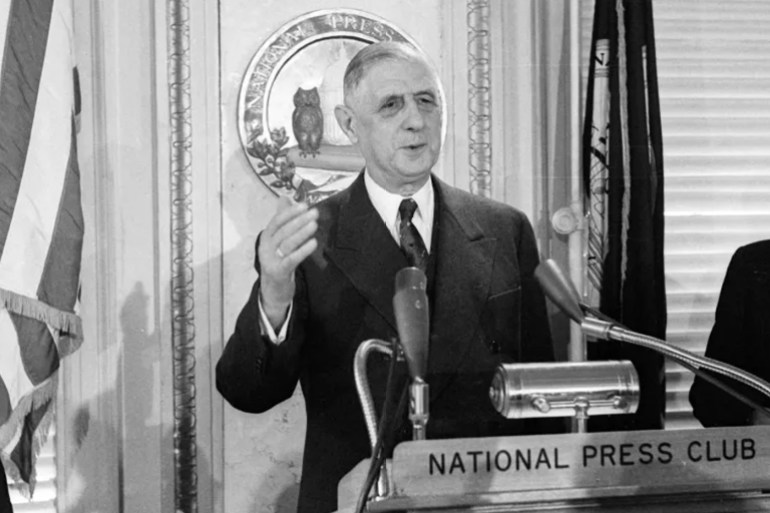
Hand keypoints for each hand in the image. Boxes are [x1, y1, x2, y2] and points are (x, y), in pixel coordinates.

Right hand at [258, 197, 318, 327]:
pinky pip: (291, 259)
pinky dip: (302, 251)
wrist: (273, 289)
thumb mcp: (278, 240)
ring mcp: (271, 260)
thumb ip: (282, 219)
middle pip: (283, 231)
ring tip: (314, 225)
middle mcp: (266, 247)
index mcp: (266, 237)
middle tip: (314, 213)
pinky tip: (313, 243)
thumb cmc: (278, 260)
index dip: (290, 212)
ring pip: (287, 244)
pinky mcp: (279, 272)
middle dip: (299, 221)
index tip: (304, 205)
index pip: (277, 221)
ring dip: (301, 233)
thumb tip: (285, 197)